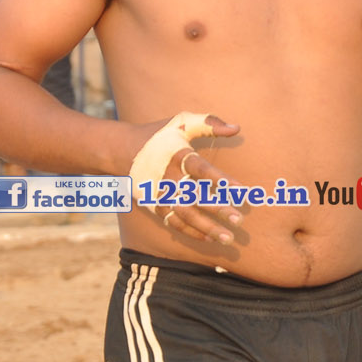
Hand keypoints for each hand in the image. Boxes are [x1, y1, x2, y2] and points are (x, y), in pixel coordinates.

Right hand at [148, 117, 244, 244]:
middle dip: (217, 209)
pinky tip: (211, 239)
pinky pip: (173, 223)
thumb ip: (209, 123)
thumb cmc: (158, 135)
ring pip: (184, 215)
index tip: (241, 190)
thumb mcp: (181, 122)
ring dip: (206, 227)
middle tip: (239, 220)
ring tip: (228, 238)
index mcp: (176, 155)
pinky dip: (191, 232)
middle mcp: (167, 177)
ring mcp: (159, 194)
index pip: (201, 169)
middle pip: (194, 196)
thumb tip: (237, 128)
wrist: (120, 150)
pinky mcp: (154, 206)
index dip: (220, 180)